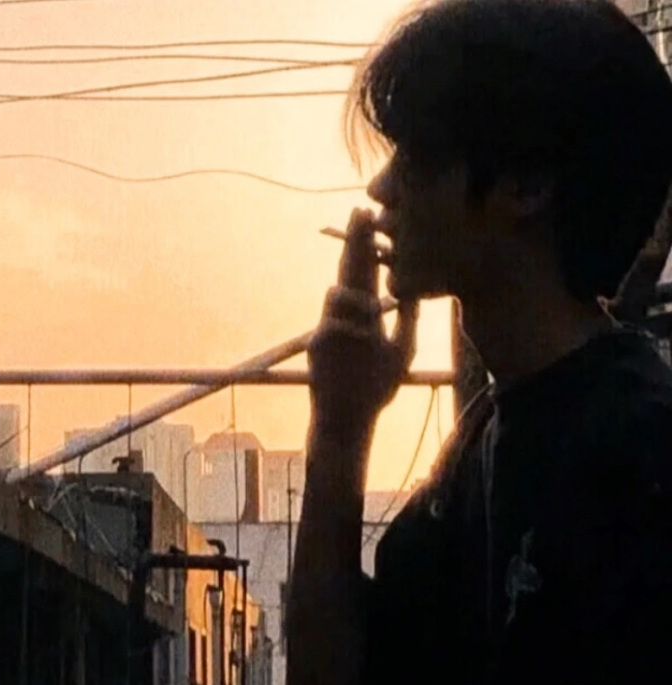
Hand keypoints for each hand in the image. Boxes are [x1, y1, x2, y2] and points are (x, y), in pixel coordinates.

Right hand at [308, 208, 417, 439]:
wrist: (349, 420)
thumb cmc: (374, 387)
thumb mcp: (402, 348)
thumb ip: (409, 318)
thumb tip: (420, 287)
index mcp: (363, 315)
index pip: (365, 271)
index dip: (367, 244)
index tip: (374, 216)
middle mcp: (343, 317)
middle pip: (349, 271)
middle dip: (355, 242)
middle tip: (361, 212)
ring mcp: (328, 330)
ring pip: (336, 294)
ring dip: (358, 293)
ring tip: (375, 304)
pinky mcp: (317, 348)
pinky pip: (332, 326)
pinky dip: (350, 326)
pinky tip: (366, 334)